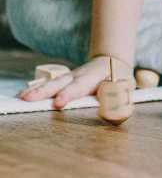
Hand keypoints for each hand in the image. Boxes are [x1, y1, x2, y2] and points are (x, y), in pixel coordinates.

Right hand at [17, 56, 135, 109]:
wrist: (113, 61)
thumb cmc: (119, 77)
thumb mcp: (124, 87)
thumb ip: (119, 101)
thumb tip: (115, 116)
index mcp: (95, 76)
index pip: (80, 86)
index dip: (69, 94)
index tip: (58, 103)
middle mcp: (79, 75)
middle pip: (60, 83)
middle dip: (44, 91)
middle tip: (29, 100)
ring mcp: (70, 76)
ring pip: (52, 82)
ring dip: (36, 90)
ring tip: (22, 98)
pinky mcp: (65, 80)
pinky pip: (49, 84)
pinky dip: (35, 89)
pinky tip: (23, 95)